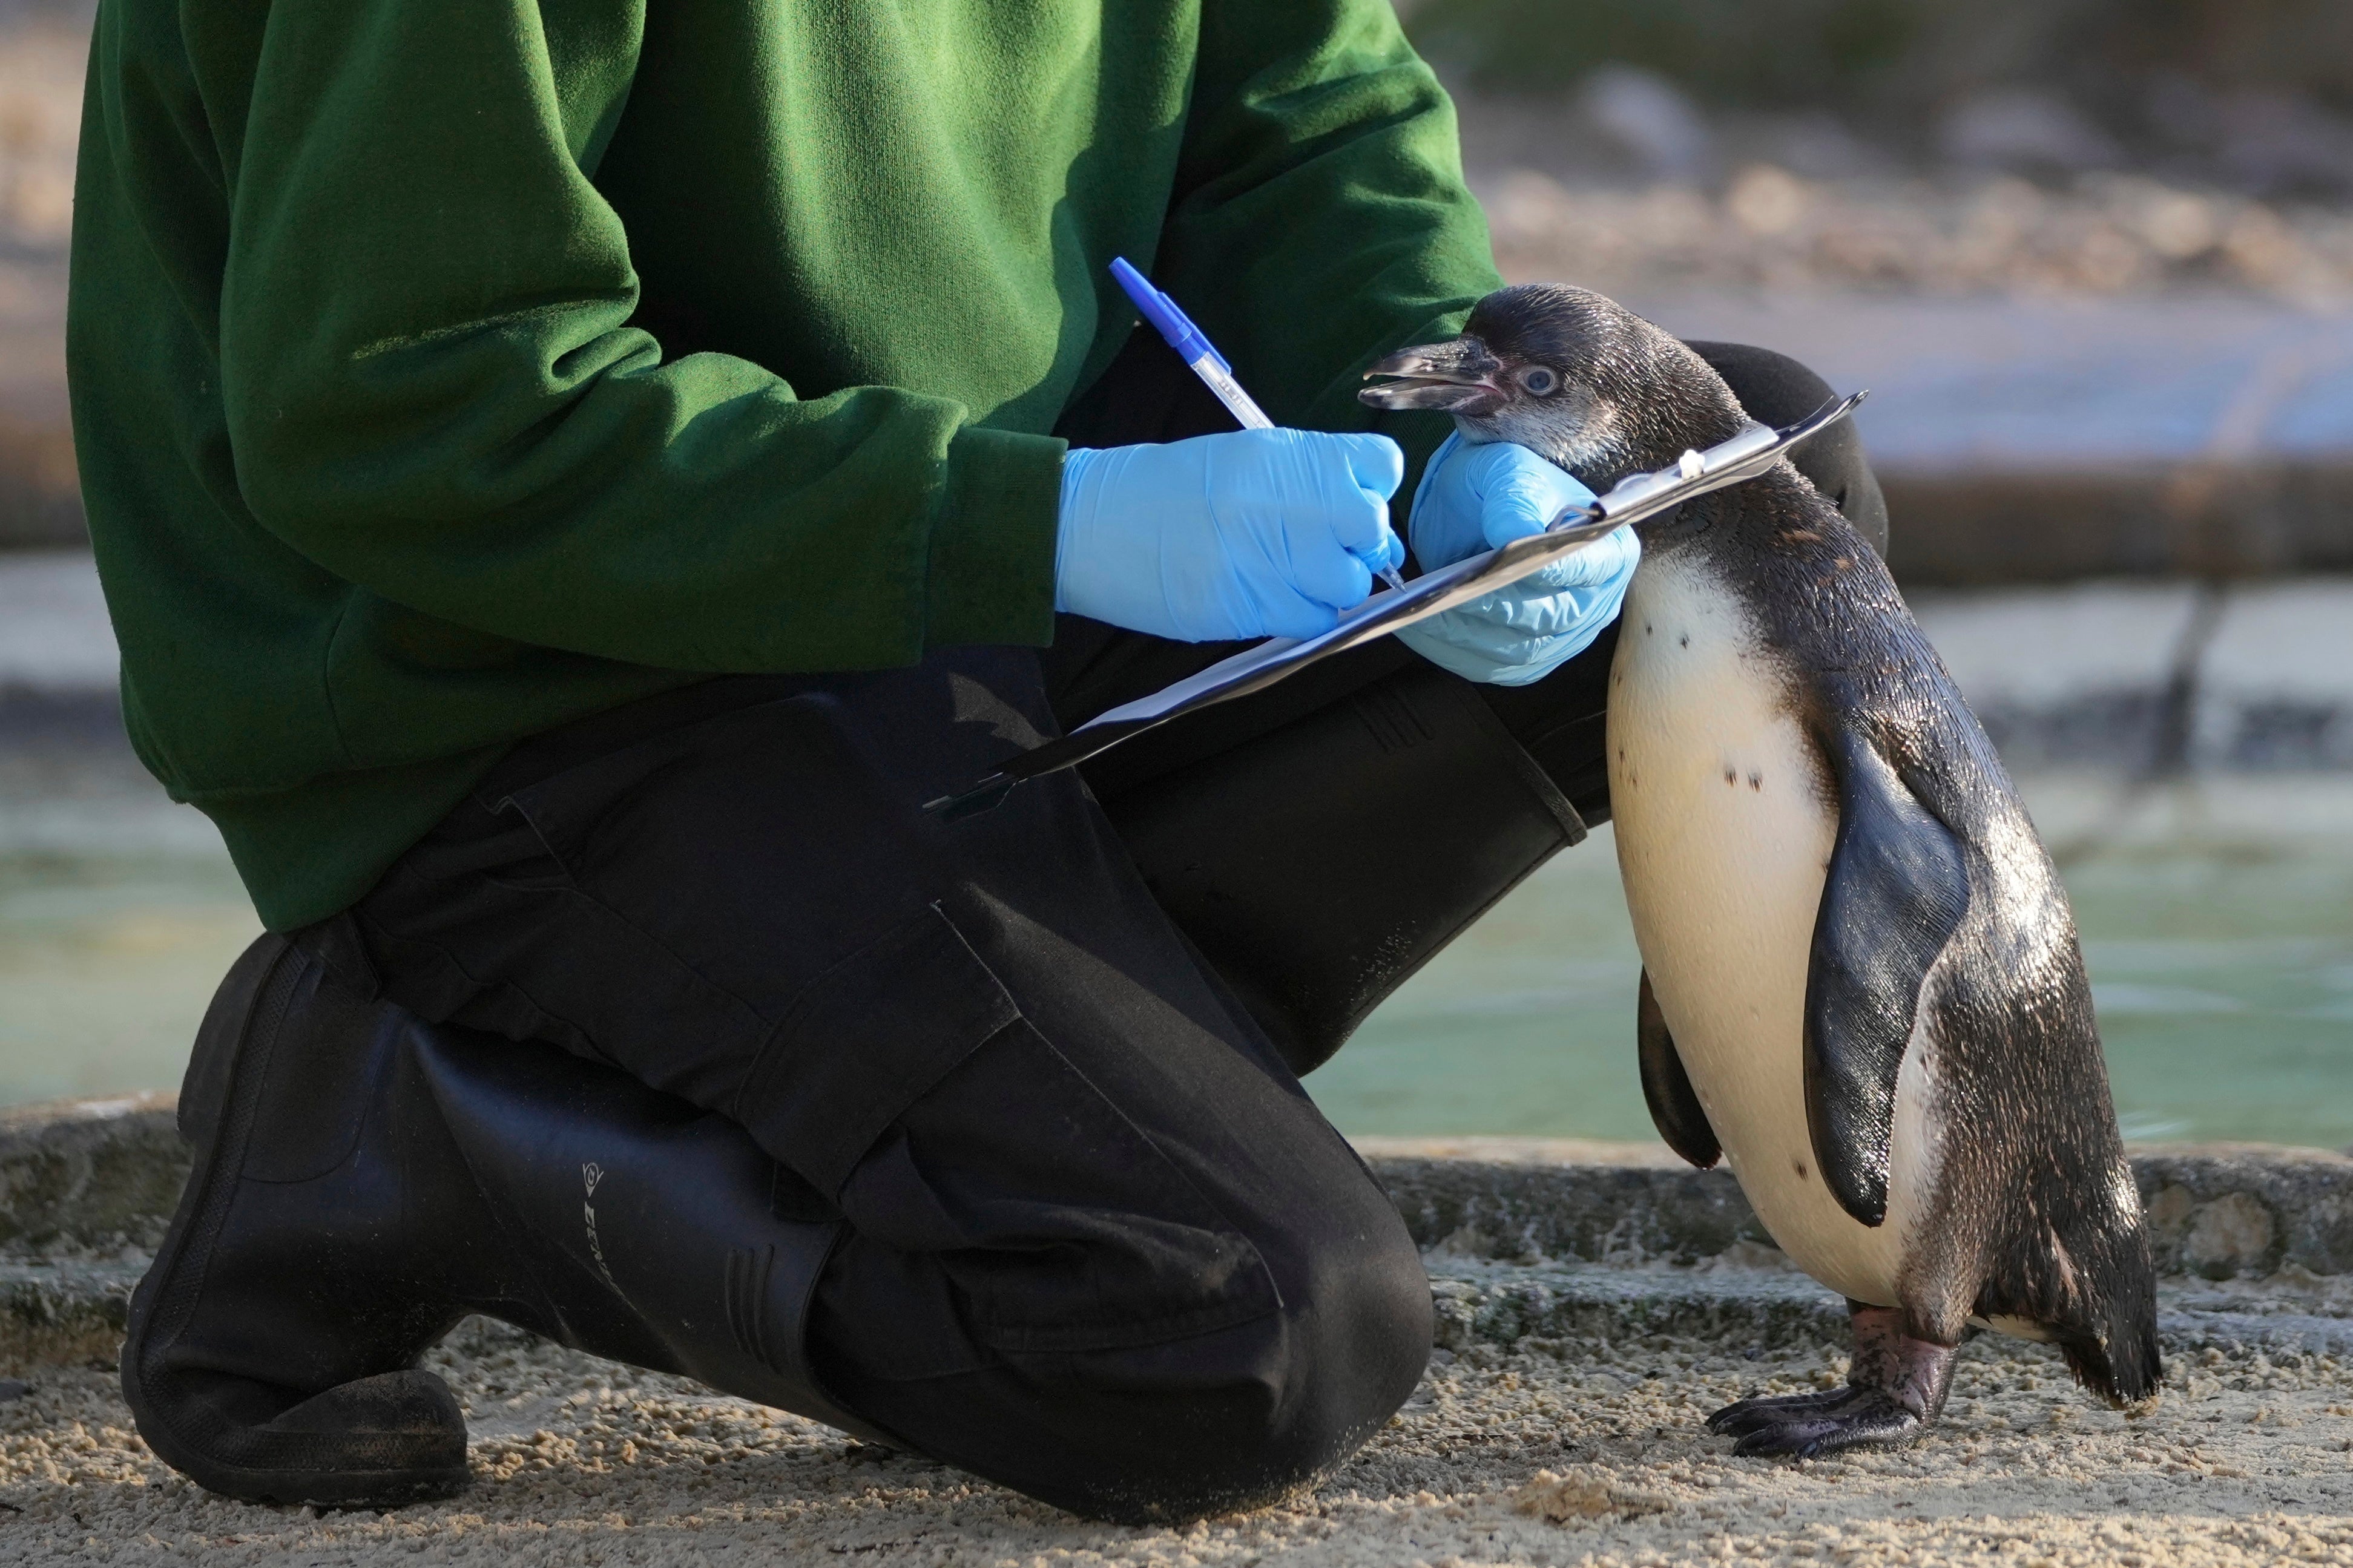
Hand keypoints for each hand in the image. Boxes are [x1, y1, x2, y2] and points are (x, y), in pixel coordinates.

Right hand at [1056, 429, 1405, 641]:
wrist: (1091, 524)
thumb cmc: (1165, 489)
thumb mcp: (1243, 459)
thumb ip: (1306, 481)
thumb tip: (1365, 522)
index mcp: (1291, 455)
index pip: (1382, 465)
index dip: (1371, 488)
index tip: (1345, 504)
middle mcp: (1294, 502)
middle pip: (1373, 529)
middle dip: (1356, 543)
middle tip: (1319, 548)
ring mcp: (1278, 557)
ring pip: (1351, 584)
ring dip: (1331, 585)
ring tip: (1288, 575)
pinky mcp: (1256, 607)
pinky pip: (1317, 620)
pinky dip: (1305, 615)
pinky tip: (1272, 598)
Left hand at [1396, 433, 1638, 686]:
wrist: (1479, 509)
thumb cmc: (1504, 487)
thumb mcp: (1509, 474)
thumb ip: (1514, 500)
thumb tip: (1512, 535)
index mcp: (1608, 550)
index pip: (1586, 567)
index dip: (1550, 571)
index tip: (1511, 564)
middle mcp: (1595, 602)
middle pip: (1549, 617)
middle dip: (1497, 606)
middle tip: (1450, 594)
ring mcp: (1562, 638)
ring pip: (1516, 650)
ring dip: (1467, 632)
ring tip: (1423, 611)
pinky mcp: (1526, 660)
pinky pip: (1489, 665)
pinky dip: (1452, 649)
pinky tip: (1421, 626)